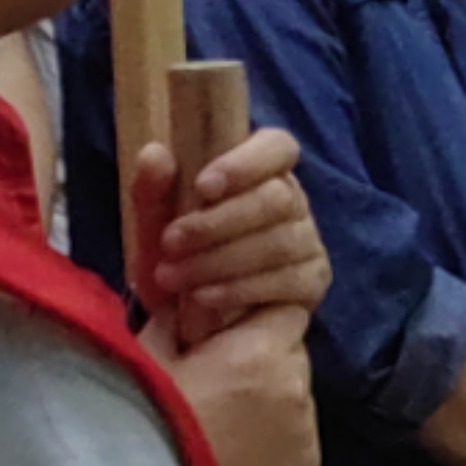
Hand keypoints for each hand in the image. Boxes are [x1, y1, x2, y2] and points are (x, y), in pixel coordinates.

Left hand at [129, 126, 329, 348]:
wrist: (179, 319)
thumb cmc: (174, 257)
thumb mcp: (152, 224)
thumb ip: (151, 189)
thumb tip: (155, 154)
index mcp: (259, 172)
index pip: (277, 146)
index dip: (246, 163)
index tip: (203, 187)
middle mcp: (292, 201)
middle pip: (277, 198)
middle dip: (218, 223)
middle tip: (171, 243)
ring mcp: (308, 241)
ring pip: (279, 242)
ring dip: (219, 261)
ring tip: (173, 277)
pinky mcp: (313, 280)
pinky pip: (287, 280)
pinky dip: (239, 290)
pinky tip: (203, 297)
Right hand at [149, 300, 320, 465]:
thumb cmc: (139, 431)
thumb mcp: (144, 363)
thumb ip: (173, 322)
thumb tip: (185, 301)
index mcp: (260, 352)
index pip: (284, 308)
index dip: (254, 315)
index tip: (222, 332)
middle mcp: (296, 386)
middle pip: (290, 349)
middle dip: (259, 354)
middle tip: (214, 377)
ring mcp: (306, 429)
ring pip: (295, 390)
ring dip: (268, 394)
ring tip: (219, 420)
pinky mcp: (308, 464)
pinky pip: (297, 429)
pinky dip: (275, 431)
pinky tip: (233, 450)